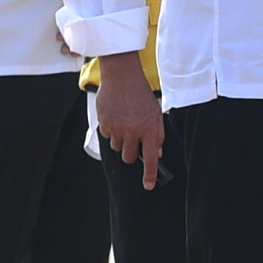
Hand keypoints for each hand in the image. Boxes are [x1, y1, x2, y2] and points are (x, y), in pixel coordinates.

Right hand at [96, 53, 166, 188]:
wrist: (122, 77)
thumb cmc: (140, 94)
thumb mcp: (156, 113)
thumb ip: (158, 134)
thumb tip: (156, 153)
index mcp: (149, 129)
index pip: (150, 158)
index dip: (149, 174)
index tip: (148, 185)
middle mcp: (132, 131)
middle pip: (129, 157)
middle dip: (131, 153)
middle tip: (133, 139)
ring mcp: (117, 128)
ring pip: (117, 147)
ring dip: (121, 140)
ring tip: (125, 123)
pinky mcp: (104, 123)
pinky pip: (107, 136)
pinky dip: (111, 130)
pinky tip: (116, 116)